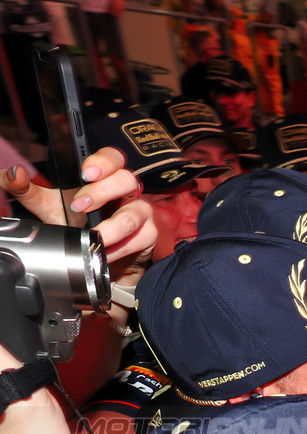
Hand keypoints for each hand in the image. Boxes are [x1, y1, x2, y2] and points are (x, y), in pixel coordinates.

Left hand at [0, 148, 156, 264]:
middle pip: (127, 179)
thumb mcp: (48, 207)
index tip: (86, 172)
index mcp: (105, 178)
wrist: (96, 258)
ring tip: (95, 234)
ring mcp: (140, 211)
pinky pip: (140, 236)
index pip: (113, 158)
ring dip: (114, 224)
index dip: (103, 161)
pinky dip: (122, 246)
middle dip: (103, 191)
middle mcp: (126, 192)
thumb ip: (28, 190)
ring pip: (135, 211)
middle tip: (79, 205)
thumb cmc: (77, 227)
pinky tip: (107, 250)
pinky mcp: (149, 234)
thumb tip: (11, 174)